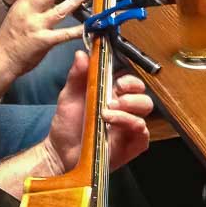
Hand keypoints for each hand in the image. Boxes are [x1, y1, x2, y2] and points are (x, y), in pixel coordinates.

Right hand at [0, 0, 86, 77]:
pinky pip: (65, 34)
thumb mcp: (14, 16)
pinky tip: (87, 26)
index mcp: (20, 6)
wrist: (1, 59)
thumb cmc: (8, 39)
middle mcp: (28, 13)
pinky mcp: (44, 41)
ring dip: (74, 0)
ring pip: (59, 10)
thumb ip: (28, 6)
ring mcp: (37, 27)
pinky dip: (78, 30)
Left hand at [40, 51, 154, 174]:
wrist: (60, 152)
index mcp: (113, 96)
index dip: (129, 81)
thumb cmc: (67, 124)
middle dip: (132, 96)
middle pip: (144, 97)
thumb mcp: (69, 96)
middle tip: (113, 101)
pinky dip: (132, 127)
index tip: (118, 83)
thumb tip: (81, 54)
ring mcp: (129, 127)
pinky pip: (143, 134)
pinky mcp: (132, 145)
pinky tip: (115, 128)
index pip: (132, 83)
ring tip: (107, 115)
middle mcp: (125, 110)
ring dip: (128, 111)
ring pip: (145, 113)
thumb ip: (77, 75)